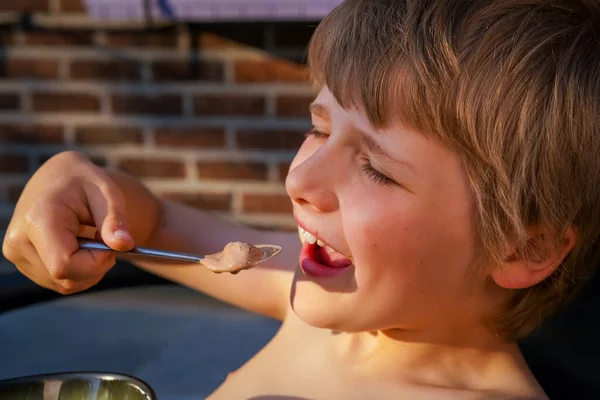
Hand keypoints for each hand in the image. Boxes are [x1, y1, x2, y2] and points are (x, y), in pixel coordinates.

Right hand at [2, 151, 134, 293]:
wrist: (58, 177)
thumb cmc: (85, 182)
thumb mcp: (106, 193)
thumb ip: (115, 219)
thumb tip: (124, 244)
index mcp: (37, 220)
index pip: (65, 266)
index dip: (95, 262)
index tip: (110, 241)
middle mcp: (19, 240)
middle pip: (66, 278)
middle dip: (95, 265)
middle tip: (104, 238)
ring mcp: (16, 254)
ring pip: (64, 285)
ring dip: (88, 269)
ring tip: (90, 238)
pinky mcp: (21, 262)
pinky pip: (58, 282)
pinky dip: (78, 271)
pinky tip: (79, 246)